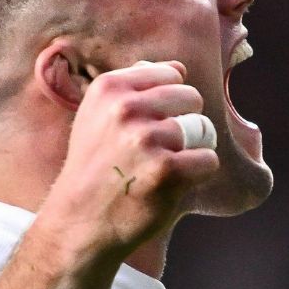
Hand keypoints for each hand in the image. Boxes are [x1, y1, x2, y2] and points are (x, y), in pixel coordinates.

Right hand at [39, 60, 219, 261]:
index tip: (149, 124)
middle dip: (185, 122)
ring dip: (193, 149)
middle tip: (161, 149)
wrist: (80, 221)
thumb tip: (178, 68)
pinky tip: (174, 182)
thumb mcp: (97, 116)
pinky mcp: (166, 170)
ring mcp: (146, 140)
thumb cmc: (95, 166)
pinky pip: (208, 159)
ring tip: (167, 166)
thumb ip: (134, 87)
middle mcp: (126, 109)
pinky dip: (198, 172)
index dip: (170, 101)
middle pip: (191, 99)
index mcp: (109, 89)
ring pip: (202, 130)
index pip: (171, 75)